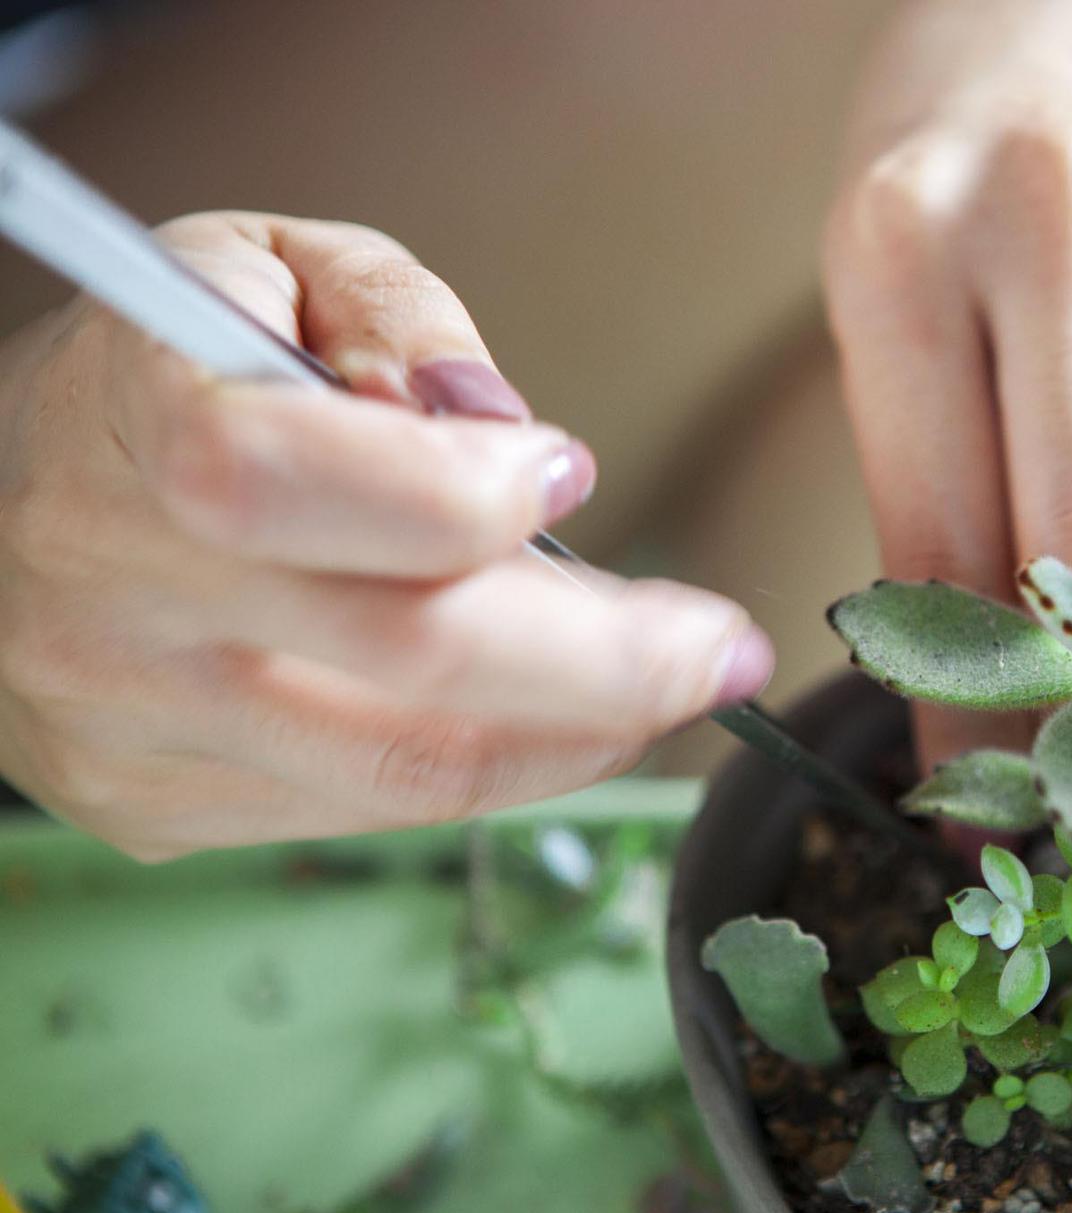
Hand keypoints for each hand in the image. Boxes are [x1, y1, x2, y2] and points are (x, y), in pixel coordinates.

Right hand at [0, 213, 772, 857]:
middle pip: (410, 660)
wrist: (0, 499)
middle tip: (722, 647)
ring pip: (410, 772)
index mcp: (129, 422)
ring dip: (582, 735)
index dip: (469, 492)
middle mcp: (113, 595)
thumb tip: (504, 433)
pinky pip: (368, 812)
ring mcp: (128, 725)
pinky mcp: (154, 806)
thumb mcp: (271, 266)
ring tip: (665, 685)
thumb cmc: (158, 370)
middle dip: (615, 664)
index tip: (565, 468)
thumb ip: (400, 317)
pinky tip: (548, 715)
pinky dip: (493, 766)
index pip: (303, 483)